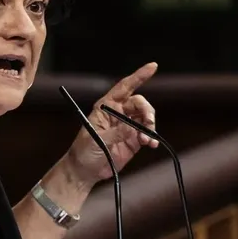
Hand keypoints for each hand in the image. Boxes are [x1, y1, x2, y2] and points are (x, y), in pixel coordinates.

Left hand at [66, 62, 158, 184]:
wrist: (86, 171)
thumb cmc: (84, 151)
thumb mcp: (96, 140)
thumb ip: (116, 133)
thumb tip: (133, 128)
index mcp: (106, 106)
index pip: (124, 87)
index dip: (139, 76)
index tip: (153, 67)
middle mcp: (118, 113)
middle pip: (140, 103)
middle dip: (147, 111)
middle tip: (149, 124)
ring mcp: (127, 126)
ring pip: (146, 118)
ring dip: (150, 127)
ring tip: (147, 141)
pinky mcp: (134, 140)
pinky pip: (148, 134)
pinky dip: (152, 138)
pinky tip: (151, 145)